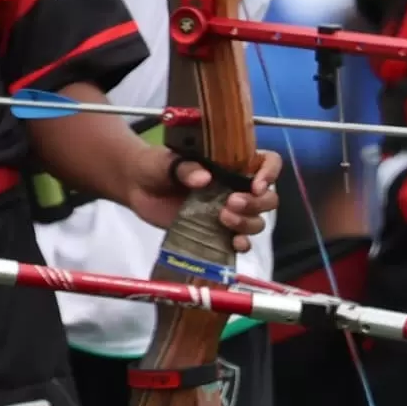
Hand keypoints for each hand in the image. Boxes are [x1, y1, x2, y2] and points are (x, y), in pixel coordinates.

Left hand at [116, 137, 278, 244]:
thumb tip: (204, 178)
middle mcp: (236, 187)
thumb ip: (184, 167)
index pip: (268, 162)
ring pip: (257, 221)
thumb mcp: (166, 161)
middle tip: (231, 202)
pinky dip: (242, 244)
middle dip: (256, 203)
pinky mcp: (218, 232)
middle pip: (268, 198)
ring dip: (247, 222)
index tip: (256, 184)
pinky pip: (240, 241)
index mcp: (232, 163)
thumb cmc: (155, 165)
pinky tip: (234, 243)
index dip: (269, 173)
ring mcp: (229, 211)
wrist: (136, 186)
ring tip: (222, 217)